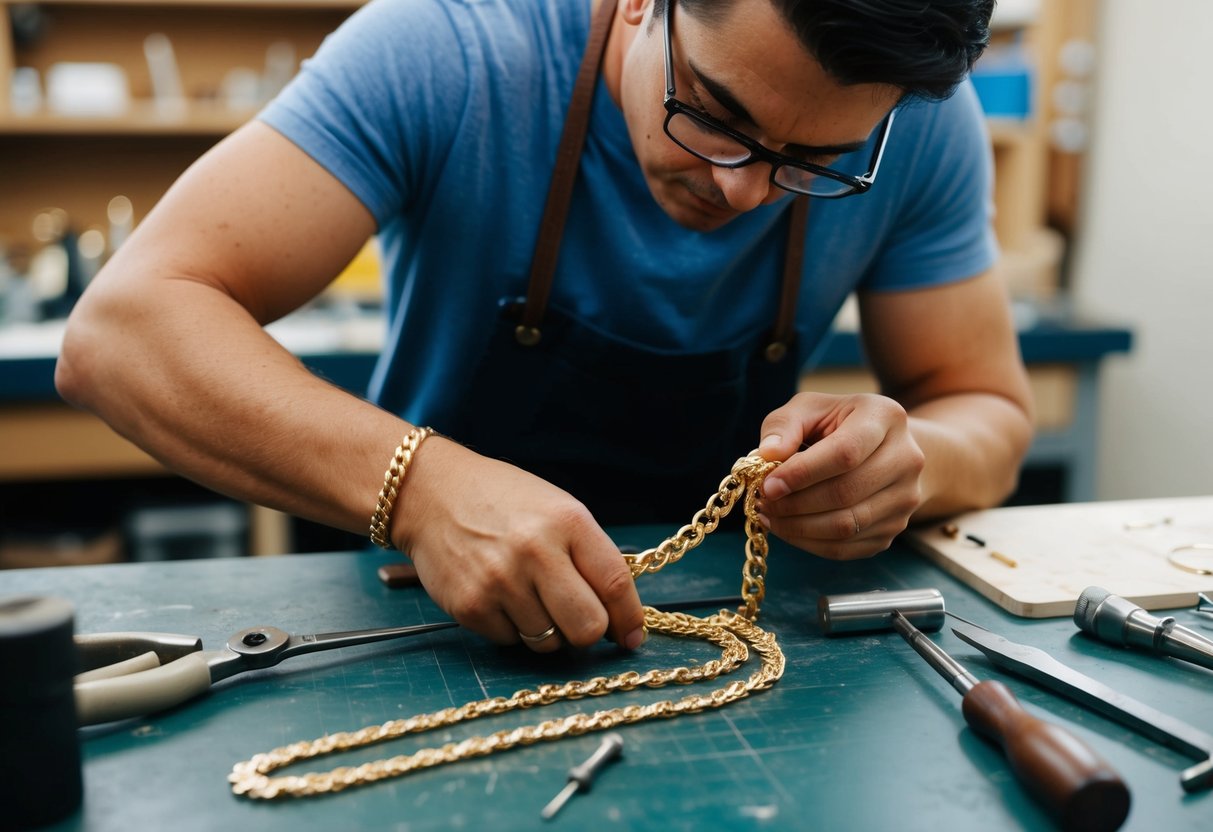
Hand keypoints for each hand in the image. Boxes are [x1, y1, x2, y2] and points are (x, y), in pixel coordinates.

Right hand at [392, 438, 646, 652]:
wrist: (430, 493)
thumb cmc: (502, 501)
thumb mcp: (556, 508)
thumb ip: (589, 555)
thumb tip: (619, 616)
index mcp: (567, 521)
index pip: (615, 584)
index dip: (629, 617)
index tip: (631, 635)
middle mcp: (536, 551)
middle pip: (587, 627)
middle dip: (589, 632)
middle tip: (579, 621)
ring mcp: (500, 582)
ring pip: (548, 642)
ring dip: (547, 630)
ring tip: (530, 596)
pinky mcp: (470, 606)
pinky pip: (511, 641)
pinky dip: (513, 628)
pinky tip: (500, 596)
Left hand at [755, 392, 925, 558]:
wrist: (881, 447)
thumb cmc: (836, 424)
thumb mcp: (808, 409)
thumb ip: (783, 425)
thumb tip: (767, 454)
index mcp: (884, 418)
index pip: (845, 452)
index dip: (802, 473)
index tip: (768, 485)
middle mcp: (906, 459)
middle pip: (846, 493)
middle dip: (795, 503)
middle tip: (763, 503)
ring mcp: (905, 498)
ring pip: (846, 526)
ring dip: (798, 527)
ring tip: (769, 516)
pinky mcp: (894, 528)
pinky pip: (847, 548)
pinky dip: (810, 543)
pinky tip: (788, 528)